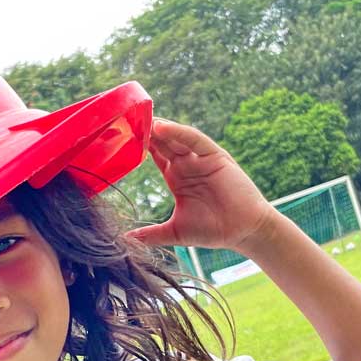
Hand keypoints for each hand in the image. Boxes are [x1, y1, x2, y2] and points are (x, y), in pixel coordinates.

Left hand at [127, 119, 276, 251]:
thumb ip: (150, 235)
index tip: (118, 139)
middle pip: (162, 143)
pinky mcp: (215, 156)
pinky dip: (179, 133)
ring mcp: (200, 159)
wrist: (243, 232)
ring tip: (140, 120)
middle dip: (146, 132)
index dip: (139, 147)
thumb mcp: (174, 232)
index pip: (154, 155)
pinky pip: (195, 140)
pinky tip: (163, 128)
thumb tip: (126, 241)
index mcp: (176, 177)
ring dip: (159, 128)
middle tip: (124, 121)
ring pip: (176, 138)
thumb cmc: (213, 230)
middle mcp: (187, 165)